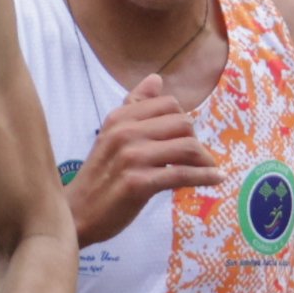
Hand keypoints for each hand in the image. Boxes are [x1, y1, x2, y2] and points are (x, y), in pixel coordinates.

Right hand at [69, 75, 219, 243]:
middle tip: (194, 158)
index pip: (168, 104)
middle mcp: (125, 132)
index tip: (183, 139)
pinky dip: (205, 177)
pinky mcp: (139, 183)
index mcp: (119, 118)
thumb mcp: (111, 135)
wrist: (77, 214)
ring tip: (208, 169)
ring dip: (204, 160)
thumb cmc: (99, 176)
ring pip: (187, 147)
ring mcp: (132, 157)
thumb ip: (135, 106)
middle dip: (194, 140)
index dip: (182, 121)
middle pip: (182, 123)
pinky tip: (216, 179)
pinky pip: (183, 174)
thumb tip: (156, 78)